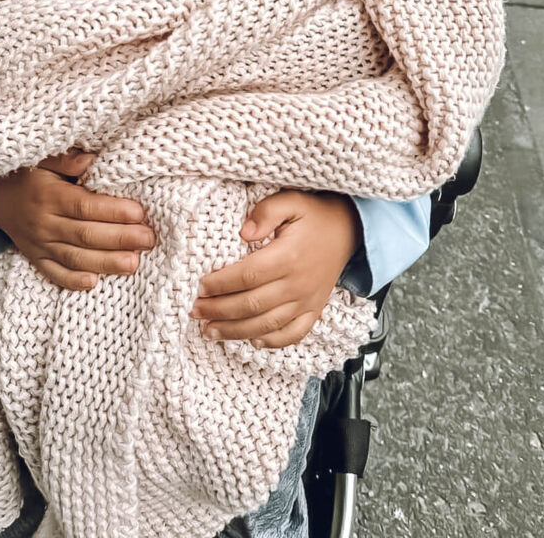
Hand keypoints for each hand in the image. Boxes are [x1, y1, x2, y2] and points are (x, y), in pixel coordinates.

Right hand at [0, 149, 155, 289]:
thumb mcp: (45, 159)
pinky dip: (74, 281)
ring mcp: (39, 245)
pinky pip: (55, 274)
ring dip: (106, 263)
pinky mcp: (36, 259)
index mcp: (49, 196)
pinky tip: (95, 282)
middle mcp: (43, 223)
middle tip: (148, 239)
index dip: (113, 211)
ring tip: (134, 263)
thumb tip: (92, 159)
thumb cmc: (29, 175)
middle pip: (86, 235)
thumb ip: (69, 159)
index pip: (85, 207)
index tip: (139, 213)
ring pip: (75, 258)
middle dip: (120, 239)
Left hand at [190, 189, 361, 348]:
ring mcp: (307, 300)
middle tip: (195, 311)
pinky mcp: (314, 310)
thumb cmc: (313, 215)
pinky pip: (293, 334)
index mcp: (288, 256)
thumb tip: (243, 232)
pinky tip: (251, 340)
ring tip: (210, 331)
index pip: (247, 276)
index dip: (220, 284)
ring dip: (236, 331)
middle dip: (219, 311)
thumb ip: (266, 212)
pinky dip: (272, 341)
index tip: (200, 286)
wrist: (348, 230)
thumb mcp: (290, 201)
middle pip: (252, 305)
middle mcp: (298, 283)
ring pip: (267, 324)